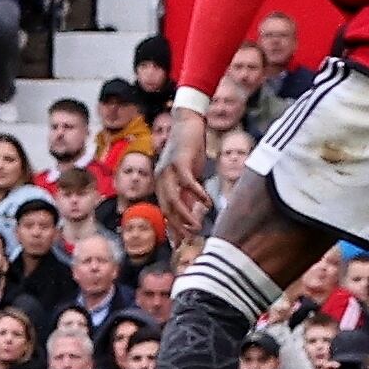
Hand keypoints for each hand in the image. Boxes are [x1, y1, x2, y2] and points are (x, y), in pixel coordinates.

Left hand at [155, 105, 212, 239]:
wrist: (187, 124)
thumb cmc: (189, 152)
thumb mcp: (189, 177)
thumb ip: (188, 196)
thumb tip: (191, 216)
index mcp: (161, 185)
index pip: (165, 212)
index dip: (173, 228)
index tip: (180, 244)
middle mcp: (160, 179)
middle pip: (167, 209)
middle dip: (178, 226)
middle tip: (191, 238)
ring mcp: (167, 171)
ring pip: (173, 199)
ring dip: (185, 215)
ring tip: (197, 226)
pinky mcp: (178, 161)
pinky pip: (187, 182)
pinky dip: (197, 194)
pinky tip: (207, 203)